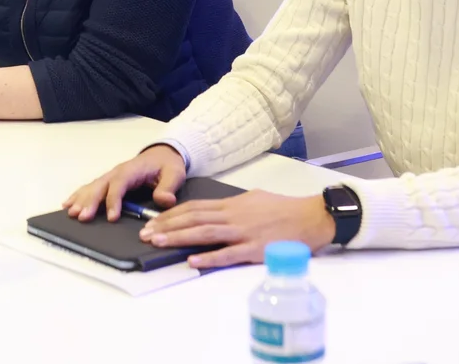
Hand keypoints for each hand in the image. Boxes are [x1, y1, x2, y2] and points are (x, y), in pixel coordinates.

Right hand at [63, 144, 188, 222]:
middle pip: (100, 185)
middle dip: (90, 201)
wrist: (163, 153)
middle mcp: (117, 172)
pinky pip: (91, 187)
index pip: (120, 184)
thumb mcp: (174, 174)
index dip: (114, 200)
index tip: (111, 217)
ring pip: (93, 187)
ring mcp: (111, 176)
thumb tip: (164, 200)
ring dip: (81, 199)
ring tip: (71, 212)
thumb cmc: (167, 165)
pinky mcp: (108, 181)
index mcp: (132, 170)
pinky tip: (68, 205)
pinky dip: (78, 195)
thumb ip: (168, 188)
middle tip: (82, 217)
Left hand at [140, 190, 336, 269]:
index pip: (195, 207)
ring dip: (179, 237)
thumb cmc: (285, 209)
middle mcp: (234, 216)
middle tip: (145, 233)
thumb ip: (234, 205)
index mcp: (233, 204)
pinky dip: (209, 257)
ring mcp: (244, 232)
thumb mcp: (255, 199)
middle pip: (194, 219)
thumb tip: (217, 210)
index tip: (153, 220)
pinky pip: (228, 254)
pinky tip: (192, 260)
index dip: (172, 214)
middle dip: (167, 225)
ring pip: (205, 233)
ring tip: (158, 242)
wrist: (312, 217)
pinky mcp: (255, 249)